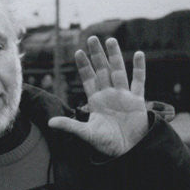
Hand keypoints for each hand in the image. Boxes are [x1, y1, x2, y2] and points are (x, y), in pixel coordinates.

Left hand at [48, 36, 148, 156]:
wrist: (128, 151)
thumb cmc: (106, 144)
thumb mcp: (86, 134)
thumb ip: (70, 126)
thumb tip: (49, 123)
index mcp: (96, 101)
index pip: (88, 79)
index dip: (83, 66)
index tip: (78, 52)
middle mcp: (109, 95)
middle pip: (102, 70)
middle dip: (97, 55)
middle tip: (91, 38)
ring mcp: (124, 96)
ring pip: (119, 71)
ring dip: (114, 56)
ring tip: (110, 40)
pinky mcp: (138, 101)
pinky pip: (139, 82)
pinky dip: (140, 69)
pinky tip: (139, 54)